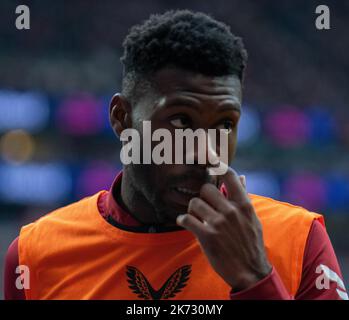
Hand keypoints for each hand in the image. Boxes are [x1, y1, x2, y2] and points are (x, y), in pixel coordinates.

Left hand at [176, 168, 271, 290]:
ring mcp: (219, 223)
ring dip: (192, 210)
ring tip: (196, 218)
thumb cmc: (251, 244)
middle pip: (205, 188)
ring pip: (194, 202)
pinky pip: (186, 219)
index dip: (217, 166)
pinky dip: (183, 220)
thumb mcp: (252, 219)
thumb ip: (244, 197)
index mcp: (243, 204)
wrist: (250, 272)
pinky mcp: (207, 236)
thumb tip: (242, 177)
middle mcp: (231, 211)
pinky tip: (186, 224)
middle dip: (202, 196)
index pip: (229, 175)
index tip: (210, 165)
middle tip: (203, 206)